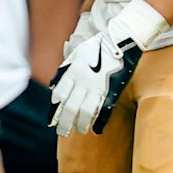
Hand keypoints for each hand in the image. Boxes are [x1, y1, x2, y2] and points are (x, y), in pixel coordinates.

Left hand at [49, 0, 164, 136]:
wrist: (120, 40)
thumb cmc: (97, 46)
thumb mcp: (76, 54)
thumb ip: (65, 70)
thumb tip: (54, 85)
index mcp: (73, 72)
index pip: (59, 96)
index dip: (55, 110)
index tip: (51, 120)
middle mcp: (83, 80)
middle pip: (70, 106)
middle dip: (64, 122)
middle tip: (60, 132)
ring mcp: (98, 86)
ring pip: (85, 110)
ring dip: (80, 124)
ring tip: (77, 131)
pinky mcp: (112, 89)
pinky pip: (104, 108)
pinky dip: (99, 120)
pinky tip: (96, 129)